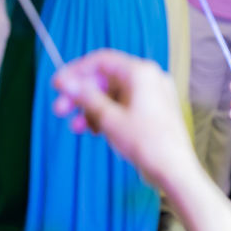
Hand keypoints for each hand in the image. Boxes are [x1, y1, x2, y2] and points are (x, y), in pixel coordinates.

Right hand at [51, 49, 195, 179]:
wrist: (172, 169)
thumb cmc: (147, 142)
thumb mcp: (108, 117)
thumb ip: (85, 96)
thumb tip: (66, 82)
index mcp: (140, 73)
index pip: (100, 61)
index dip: (75, 71)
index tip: (58, 84)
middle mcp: (148, 79)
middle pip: (103, 79)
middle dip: (80, 95)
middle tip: (60, 109)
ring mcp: (150, 95)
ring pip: (110, 95)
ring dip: (89, 109)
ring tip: (77, 127)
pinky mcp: (150, 110)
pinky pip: (120, 106)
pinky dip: (104, 115)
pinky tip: (93, 130)